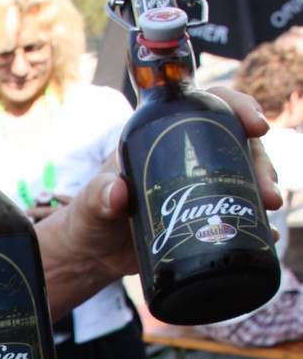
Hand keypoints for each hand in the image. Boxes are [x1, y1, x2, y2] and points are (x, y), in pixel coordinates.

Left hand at [36, 88, 282, 309]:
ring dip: (265, 186)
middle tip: (267, 190)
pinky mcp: (206, 214)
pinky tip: (267, 234)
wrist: (95, 253)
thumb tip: (116, 194)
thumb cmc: (90, 218)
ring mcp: (201, 184)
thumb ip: (97, 197)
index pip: (207, 105)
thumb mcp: (91, 206)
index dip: (238, 106)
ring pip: (245, 173)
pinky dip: (257, 220)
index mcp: (162, 135)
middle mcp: (188, 154)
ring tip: (269, 208)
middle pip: (237, 142)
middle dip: (261, 160)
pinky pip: (239, 210)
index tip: (256, 125)